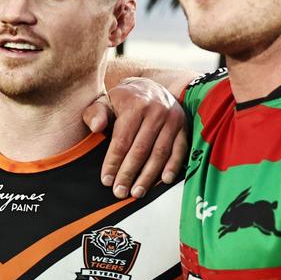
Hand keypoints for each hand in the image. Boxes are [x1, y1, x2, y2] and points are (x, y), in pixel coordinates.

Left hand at [83, 78, 188, 198]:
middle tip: (120, 192)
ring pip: (160, 152)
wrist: (149, 87)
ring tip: (137, 192)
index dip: (113, 162)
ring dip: (148, 175)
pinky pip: (179, 149)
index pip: (122, 140)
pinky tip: (163, 180)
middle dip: (129, 173)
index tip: (106, 180)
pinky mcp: (184, 126)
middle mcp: (155, 110)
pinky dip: (173, 166)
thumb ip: (96, 113)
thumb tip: (96, 127)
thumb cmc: (122, 100)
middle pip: (141, 149)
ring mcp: (172, 118)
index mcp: (134, 104)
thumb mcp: (105, 101)